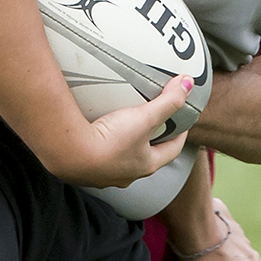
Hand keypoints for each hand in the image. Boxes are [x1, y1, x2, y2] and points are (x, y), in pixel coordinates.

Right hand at [49, 74, 192, 188]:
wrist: (71, 154)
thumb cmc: (111, 140)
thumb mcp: (144, 117)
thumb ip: (168, 101)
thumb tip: (189, 84)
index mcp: (146, 165)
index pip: (171, 151)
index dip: (179, 137)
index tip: (182, 125)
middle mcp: (127, 175)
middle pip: (146, 157)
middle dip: (152, 143)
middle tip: (154, 125)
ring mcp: (105, 176)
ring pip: (122, 161)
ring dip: (126, 148)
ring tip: (123, 129)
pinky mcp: (85, 172)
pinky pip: (99, 159)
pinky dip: (102, 148)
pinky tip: (95, 136)